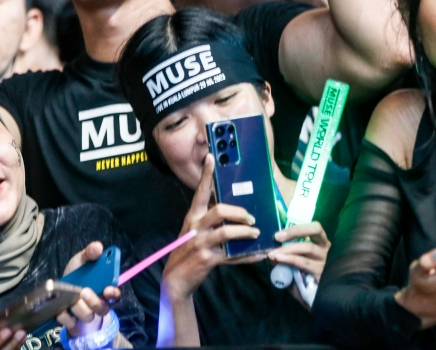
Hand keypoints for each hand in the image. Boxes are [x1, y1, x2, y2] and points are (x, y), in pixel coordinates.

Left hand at [60, 242, 121, 337]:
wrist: (58, 291)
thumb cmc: (75, 275)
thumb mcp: (81, 260)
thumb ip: (89, 253)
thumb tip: (98, 246)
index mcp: (102, 289)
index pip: (114, 294)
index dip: (113, 293)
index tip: (108, 289)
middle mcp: (97, 304)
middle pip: (102, 308)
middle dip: (94, 301)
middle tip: (84, 291)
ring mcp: (85, 315)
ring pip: (88, 316)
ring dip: (78, 308)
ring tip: (70, 299)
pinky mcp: (72, 323)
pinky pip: (71, 323)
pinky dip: (65, 316)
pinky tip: (60, 309)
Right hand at [161, 154, 262, 303]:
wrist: (176, 278)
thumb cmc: (188, 251)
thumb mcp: (193, 231)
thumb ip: (208, 220)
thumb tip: (231, 210)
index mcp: (192, 216)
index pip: (200, 192)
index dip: (206, 175)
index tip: (211, 157)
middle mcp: (195, 227)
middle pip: (219, 210)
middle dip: (239, 212)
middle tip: (251, 218)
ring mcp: (201, 243)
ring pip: (227, 232)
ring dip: (245, 232)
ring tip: (256, 234)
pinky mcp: (208, 259)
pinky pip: (232, 255)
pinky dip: (248, 256)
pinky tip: (259, 255)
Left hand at [267, 221, 329, 281]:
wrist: (317, 303)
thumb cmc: (305, 283)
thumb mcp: (293, 268)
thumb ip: (284, 259)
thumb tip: (271, 253)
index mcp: (321, 245)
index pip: (314, 228)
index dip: (297, 228)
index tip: (279, 234)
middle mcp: (326, 249)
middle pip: (316, 230)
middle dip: (295, 231)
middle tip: (277, 237)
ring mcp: (326, 260)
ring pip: (308, 247)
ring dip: (288, 248)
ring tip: (273, 254)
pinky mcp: (323, 273)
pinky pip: (305, 263)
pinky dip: (290, 259)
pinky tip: (280, 259)